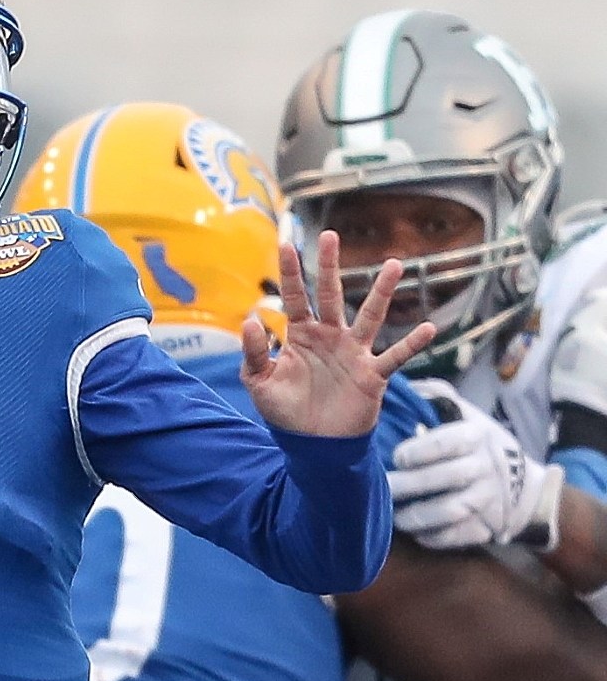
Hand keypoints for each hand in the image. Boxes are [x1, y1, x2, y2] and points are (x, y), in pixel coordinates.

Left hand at [241, 230, 435, 435]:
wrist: (314, 445)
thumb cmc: (286, 412)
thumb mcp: (259, 382)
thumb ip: (252, 352)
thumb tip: (250, 319)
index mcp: (301, 335)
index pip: (294, 297)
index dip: (291, 272)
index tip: (287, 244)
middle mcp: (329, 336)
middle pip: (330, 294)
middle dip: (329, 266)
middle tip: (330, 235)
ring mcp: (353, 353)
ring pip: (369, 315)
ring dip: (382, 292)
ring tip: (394, 264)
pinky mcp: (372, 374)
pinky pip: (396, 356)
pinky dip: (412, 344)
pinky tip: (429, 328)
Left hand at [389, 379, 563, 550]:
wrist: (523, 487)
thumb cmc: (478, 445)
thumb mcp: (466, 415)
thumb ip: (437, 396)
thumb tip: (405, 383)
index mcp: (476, 436)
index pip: (448, 443)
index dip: (419, 451)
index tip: (396, 456)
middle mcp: (485, 468)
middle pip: (445, 478)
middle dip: (408, 485)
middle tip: (381, 486)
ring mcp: (487, 500)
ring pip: (450, 511)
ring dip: (415, 515)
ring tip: (391, 513)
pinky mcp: (484, 528)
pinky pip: (456, 537)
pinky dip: (431, 536)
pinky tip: (412, 530)